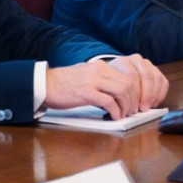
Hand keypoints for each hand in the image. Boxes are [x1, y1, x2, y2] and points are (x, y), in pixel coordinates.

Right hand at [45, 54, 167, 119]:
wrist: (46, 84)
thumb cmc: (65, 83)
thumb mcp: (88, 77)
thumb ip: (103, 81)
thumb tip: (120, 94)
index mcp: (101, 66)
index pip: (128, 75)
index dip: (136, 90)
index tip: (136, 101)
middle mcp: (99, 70)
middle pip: (129, 83)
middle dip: (134, 99)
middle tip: (133, 110)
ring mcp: (93, 81)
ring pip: (122, 91)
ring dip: (126, 106)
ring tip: (124, 114)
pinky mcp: (86, 93)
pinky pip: (109, 102)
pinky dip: (115, 111)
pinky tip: (114, 116)